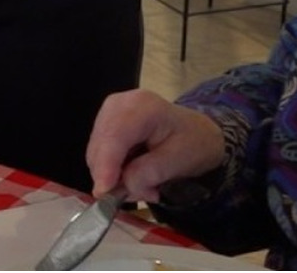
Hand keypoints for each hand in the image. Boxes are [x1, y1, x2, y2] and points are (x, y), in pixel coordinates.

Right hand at [84, 90, 226, 201]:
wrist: (199, 132)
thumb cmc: (195, 144)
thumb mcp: (179, 162)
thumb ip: (148, 173)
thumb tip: (118, 186)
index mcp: (142, 107)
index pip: (114, 137)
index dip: (106, 165)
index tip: (103, 193)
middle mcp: (119, 104)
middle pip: (100, 146)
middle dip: (114, 176)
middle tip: (145, 193)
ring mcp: (110, 112)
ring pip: (97, 153)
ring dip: (115, 176)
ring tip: (146, 184)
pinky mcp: (106, 122)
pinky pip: (100, 153)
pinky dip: (114, 170)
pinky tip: (135, 172)